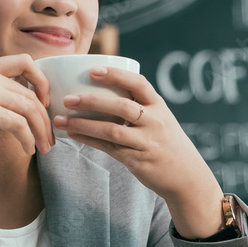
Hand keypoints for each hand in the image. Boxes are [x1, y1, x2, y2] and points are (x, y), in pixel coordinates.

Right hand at [0, 53, 54, 155]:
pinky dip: (28, 138)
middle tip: (49, 136)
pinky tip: (27, 150)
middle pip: (31, 92)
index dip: (41, 79)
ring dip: (40, 130)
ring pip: (29, 108)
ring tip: (44, 148)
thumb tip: (1, 111)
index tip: (43, 100)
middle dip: (44, 116)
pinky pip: (18, 124)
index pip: (24, 61)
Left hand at [51, 65, 224, 236]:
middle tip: (67, 99)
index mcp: (159, 106)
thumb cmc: (166, 143)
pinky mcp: (137, 160)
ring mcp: (147, 142)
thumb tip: (100, 90)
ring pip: (111, 130)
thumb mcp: (160, 119)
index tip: (92, 70)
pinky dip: (88, 140)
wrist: (187, 177)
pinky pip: (109, 148)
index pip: (138, 84)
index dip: (115, 75)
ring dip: (83, 125)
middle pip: (121, 107)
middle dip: (92, 101)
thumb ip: (138, 106)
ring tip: (60, 120)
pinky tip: (72, 135)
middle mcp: (155, 122)